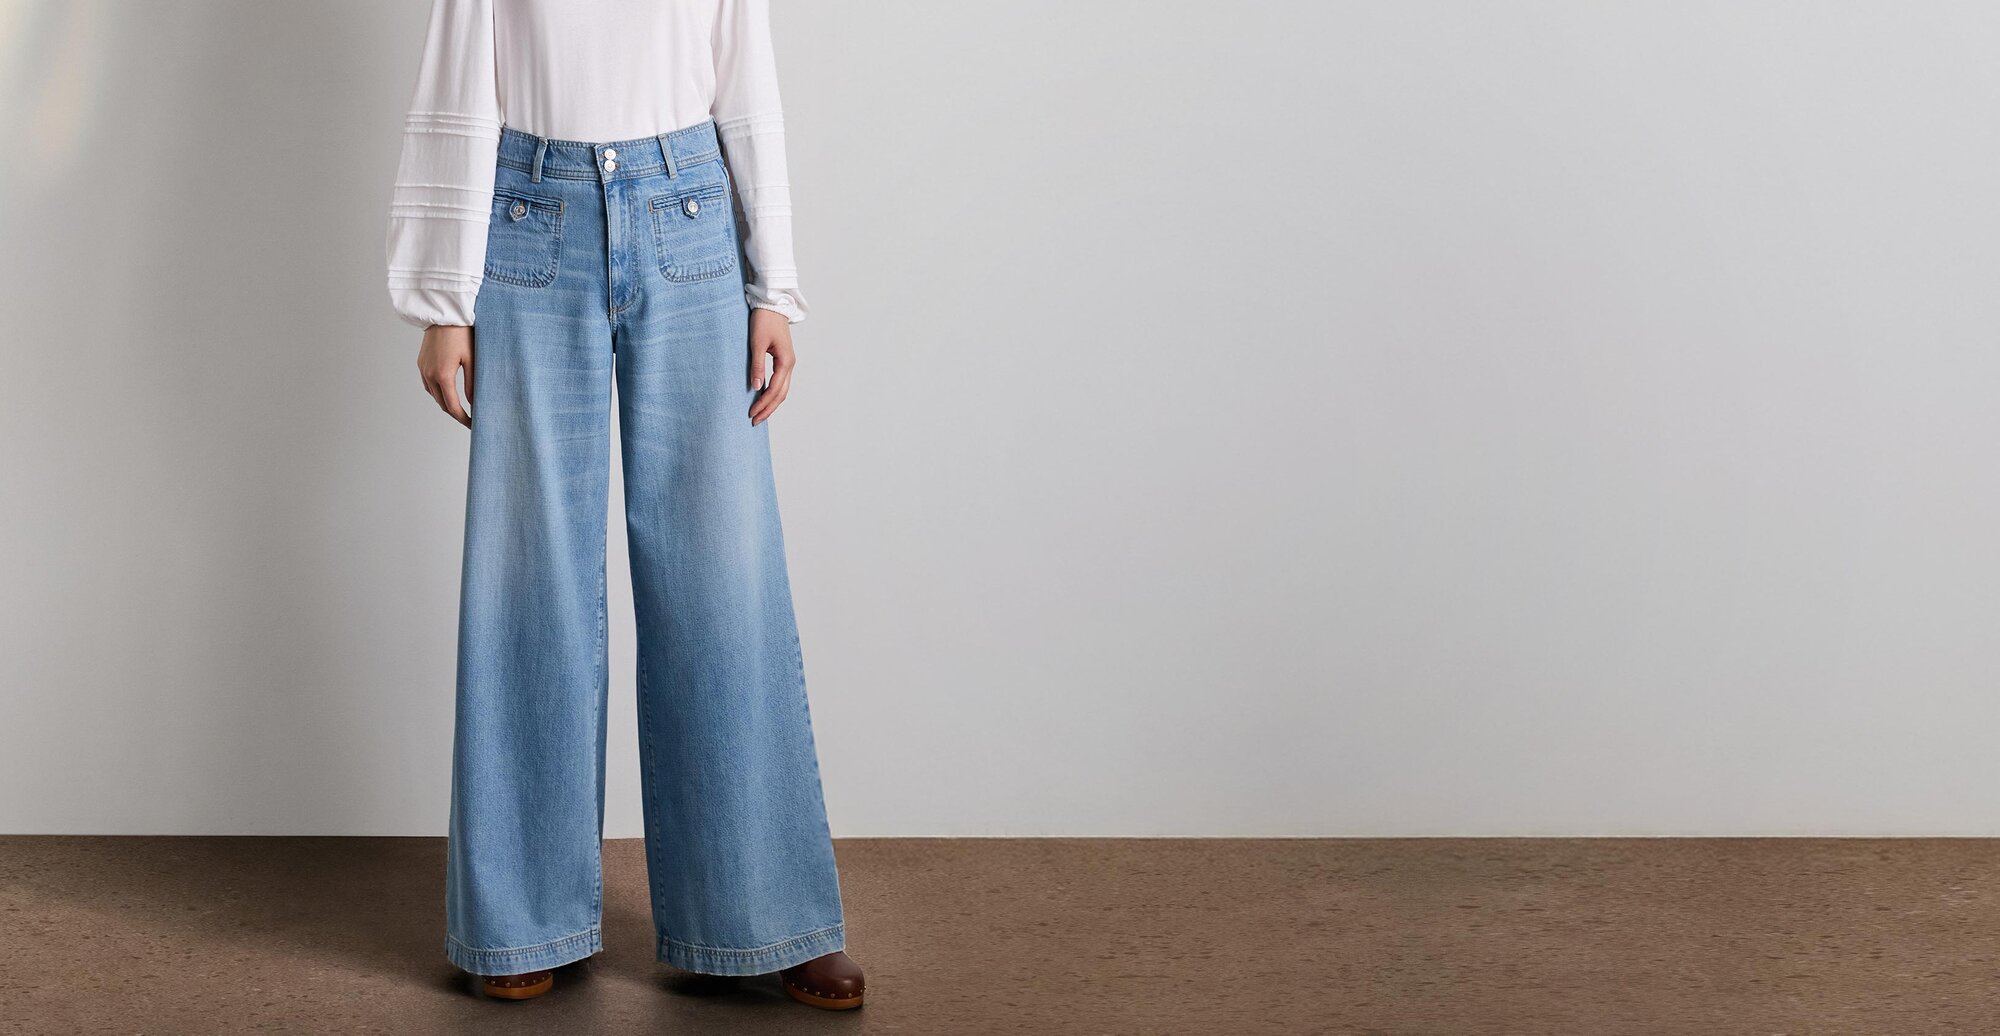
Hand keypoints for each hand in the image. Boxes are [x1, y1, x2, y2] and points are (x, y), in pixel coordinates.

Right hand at [419, 324, 473, 427]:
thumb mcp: (472, 359)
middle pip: (442, 404)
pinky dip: (438, 393)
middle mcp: (429, 374)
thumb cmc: (462, 333)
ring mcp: (423, 368)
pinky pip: (428, 385)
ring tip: (461, 408)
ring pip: (434, 395)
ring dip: (446, 404)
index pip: (453, 407)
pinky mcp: (421, 363)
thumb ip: (473, 384)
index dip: (463, 419)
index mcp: (443, 375)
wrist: (445, 314)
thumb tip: (474, 403)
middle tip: (469, 419)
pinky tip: (447, 392)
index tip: (473, 425)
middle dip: (455, 414)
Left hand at [747, 308, 794, 425]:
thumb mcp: (757, 343)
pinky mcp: (783, 359)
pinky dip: (772, 392)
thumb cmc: (764, 320)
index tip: (752, 414)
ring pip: (782, 389)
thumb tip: (756, 388)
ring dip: (771, 403)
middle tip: (755, 421)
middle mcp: (790, 364)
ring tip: (759, 413)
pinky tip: (763, 397)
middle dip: (768, 409)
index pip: (775, 390)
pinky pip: (780, 381)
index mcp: (786, 362)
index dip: (764, 404)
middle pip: (781, 394)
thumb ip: (757, 366)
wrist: (772, 304)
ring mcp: (788, 362)